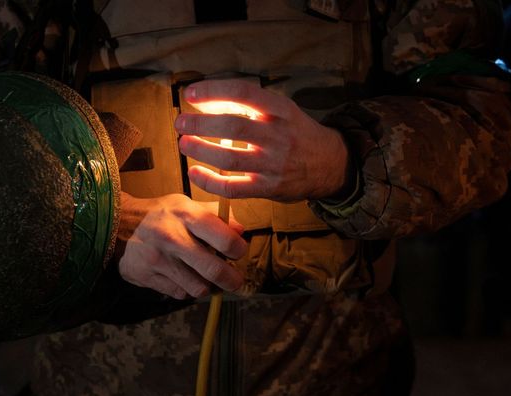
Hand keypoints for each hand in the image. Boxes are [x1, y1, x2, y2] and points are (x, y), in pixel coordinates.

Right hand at [116, 192, 246, 299]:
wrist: (117, 223)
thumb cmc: (161, 215)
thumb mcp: (186, 205)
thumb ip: (214, 216)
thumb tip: (241, 230)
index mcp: (185, 215)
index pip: (224, 238)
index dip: (238, 250)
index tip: (238, 253)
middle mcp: (171, 237)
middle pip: (214, 270)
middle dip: (232, 280)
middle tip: (235, 281)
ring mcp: (157, 259)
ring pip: (198, 287)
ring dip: (206, 286)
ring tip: (203, 277)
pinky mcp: (146, 276)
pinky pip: (179, 293)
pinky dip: (185, 289)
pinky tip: (181, 277)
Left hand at [175, 79, 349, 201]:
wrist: (330, 164)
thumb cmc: (296, 133)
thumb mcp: (282, 110)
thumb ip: (249, 105)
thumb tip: (207, 100)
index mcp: (281, 110)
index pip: (244, 94)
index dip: (214, 91)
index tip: (190, 94)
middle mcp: (278, 136)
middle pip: (233, 127)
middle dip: (201, 124)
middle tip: (180, 122)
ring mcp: (273, 164)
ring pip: (229, 158)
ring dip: (201, 150)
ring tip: (183, 143)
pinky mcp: (268, 188)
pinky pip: (233, 188)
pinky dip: (209, 182)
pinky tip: (194, 173)